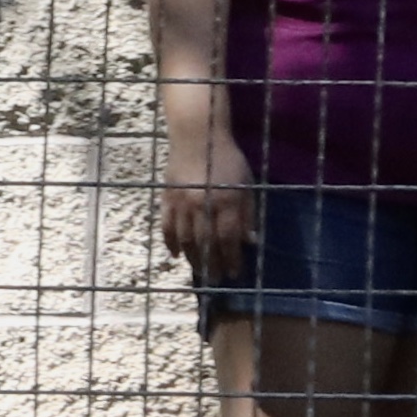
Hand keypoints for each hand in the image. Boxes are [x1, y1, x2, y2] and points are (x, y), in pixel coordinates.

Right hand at [160, 137, 255, 280]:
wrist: (197, 137)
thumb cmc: (227, 159)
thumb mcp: (246, 184)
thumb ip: (248, 213)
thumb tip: (250, 241)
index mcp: (226, 201)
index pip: (228, 238)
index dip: (231, 258)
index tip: (235, 273)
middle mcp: (202, 205)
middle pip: (206, 243)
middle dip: (212, 264)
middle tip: (215, 279)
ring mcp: (182, 203)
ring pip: (185, 238)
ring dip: (192, 258)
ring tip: (198, 271)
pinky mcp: (167, 199)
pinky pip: (166, 226)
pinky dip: (170, 242)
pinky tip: (175, 254)